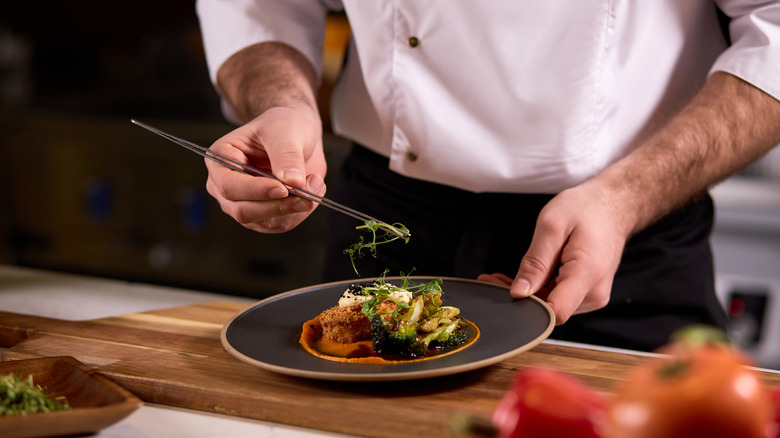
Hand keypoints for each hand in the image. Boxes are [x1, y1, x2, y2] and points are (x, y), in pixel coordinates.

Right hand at [205, 107, 326, 232]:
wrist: (297, 136)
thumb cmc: (283, 126)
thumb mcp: (285, 130)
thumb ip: (287, 155)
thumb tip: (293, 182)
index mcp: (220, 159)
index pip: (230, 185)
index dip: (256, 190)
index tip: (283, 188)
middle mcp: (225, 186)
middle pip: (243, 210)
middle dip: (278, 206)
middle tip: (307, 195)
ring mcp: (243, 204)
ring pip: (264, 222)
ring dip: (294, 208)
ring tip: (315, 183)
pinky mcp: (264, 216)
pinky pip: (281, 225)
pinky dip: (300, 212)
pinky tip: (311, 192)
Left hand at [479, 182, 630, 324]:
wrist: (613, 205)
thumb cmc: (585, 209)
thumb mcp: (552, 226)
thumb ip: (535, 262)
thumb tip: (518, 292)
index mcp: (587, 274)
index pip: (554, 312)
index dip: (525, 305)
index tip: (502, 288)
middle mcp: (594, 292)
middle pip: (548, 310)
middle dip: (519, 297)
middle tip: (492, 278)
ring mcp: (593, 296)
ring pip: (550, 306)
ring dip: (527, 293)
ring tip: (502, 276)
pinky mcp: (587, 294)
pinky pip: (557, 298)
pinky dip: (538, 289)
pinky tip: (524, 277)